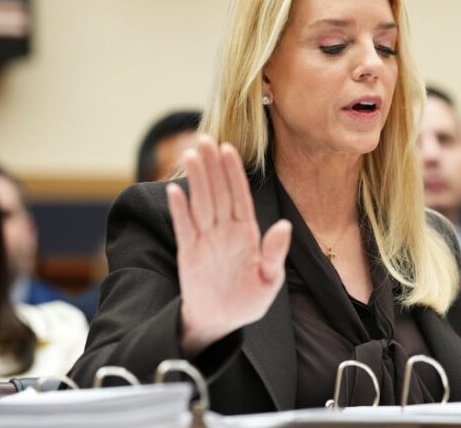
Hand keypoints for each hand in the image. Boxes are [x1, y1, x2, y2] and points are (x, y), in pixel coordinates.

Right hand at [168, 135, 291, 356]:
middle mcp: (225, 231)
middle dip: (212, 166)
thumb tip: (285, 226)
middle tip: (205, 139)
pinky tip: (175, 190)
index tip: (229, 150)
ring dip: (196, 180)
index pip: (240, 196)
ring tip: (191, 154)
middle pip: (218, 193)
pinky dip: (179, 210)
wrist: (220, 321)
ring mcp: (205, 239)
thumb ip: (274, 253)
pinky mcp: (188, 253)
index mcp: (247, 233)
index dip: (234, 174)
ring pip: (200, 203)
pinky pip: (184, 228)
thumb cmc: (248, 299)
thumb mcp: (269, 280)